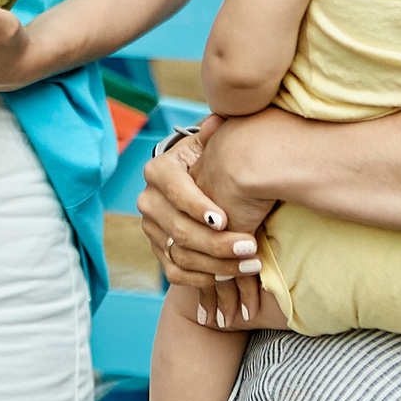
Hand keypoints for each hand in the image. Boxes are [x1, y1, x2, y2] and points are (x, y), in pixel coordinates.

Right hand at [136, 122, 268, 310]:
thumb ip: (215, 135)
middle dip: (217, 242)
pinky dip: (203, 279)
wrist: (198, 187)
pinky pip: (177, 274)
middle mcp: (149, 201)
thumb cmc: (211, 162)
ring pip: (181, 255)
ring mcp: (152, 230)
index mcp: (158, 170)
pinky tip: (231, 275)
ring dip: (218, 264)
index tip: (224, 218)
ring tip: (251, 264)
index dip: (196, 205)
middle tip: (251, 247)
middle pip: (179, 229)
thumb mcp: (211, 145)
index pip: (173, 189)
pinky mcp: (160, 252)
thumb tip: (220, 121)